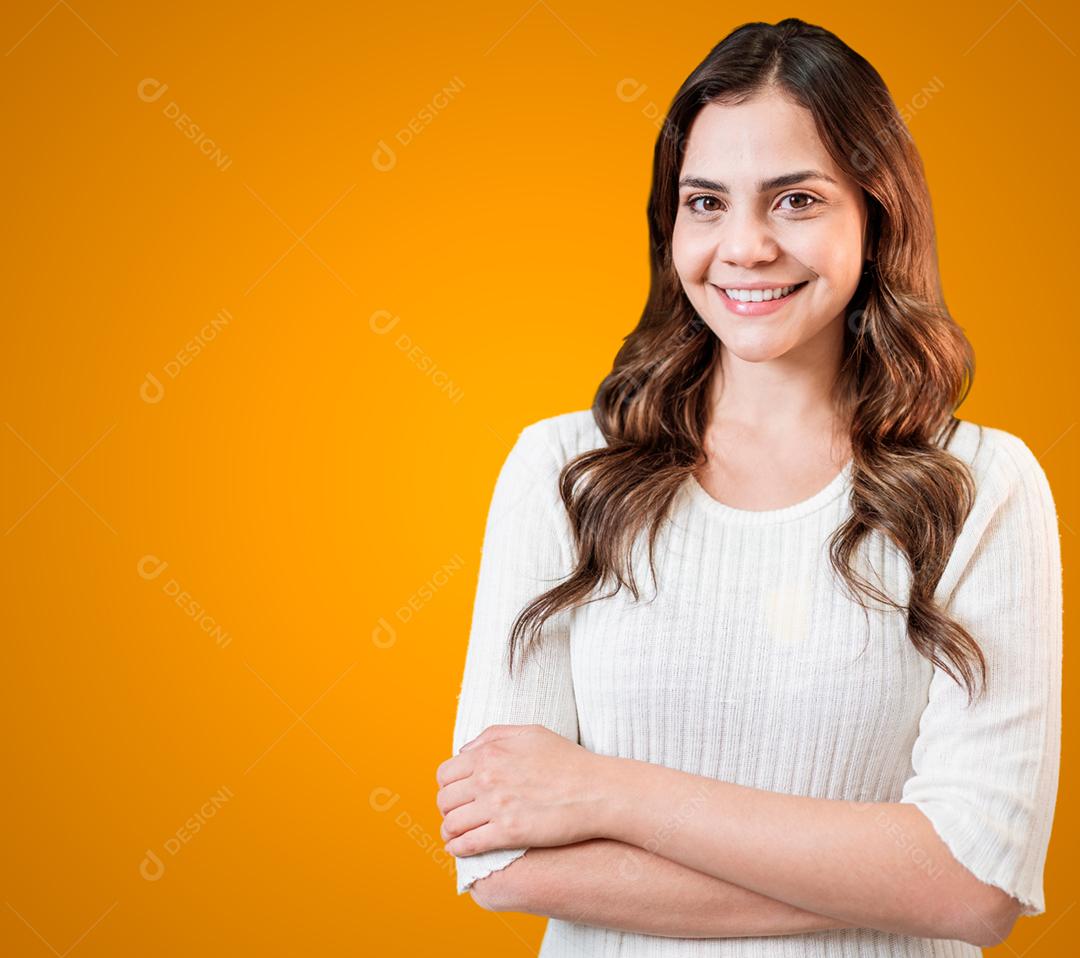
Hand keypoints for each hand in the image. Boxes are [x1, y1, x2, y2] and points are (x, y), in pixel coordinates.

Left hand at [435, 724, 611, 856]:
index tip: (457, 795)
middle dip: (448, 809)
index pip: (446, 773)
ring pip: (451, 824)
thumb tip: (464, 751)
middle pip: (445, 800)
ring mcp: (497, 806)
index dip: (448, 786)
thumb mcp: (530, 733)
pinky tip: (461, 849)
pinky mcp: (508, 833)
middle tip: (458, 816)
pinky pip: (468, 845)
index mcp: (490, 753)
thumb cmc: (568, 760)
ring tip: (456, 836)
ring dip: (450, 832)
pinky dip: (458, 849)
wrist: (596, 790)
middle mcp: (487, 778)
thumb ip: (493, 736)